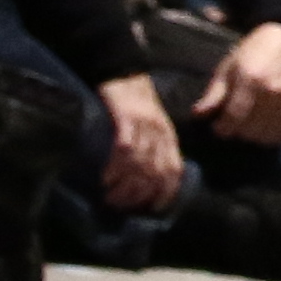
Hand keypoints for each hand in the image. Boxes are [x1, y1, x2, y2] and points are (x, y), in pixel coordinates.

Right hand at [96, 73, 188, 215]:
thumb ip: (153, 150)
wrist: (122, 72)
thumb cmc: (135, 104)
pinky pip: (125, 147)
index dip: (165, 193)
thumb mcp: (151, 127)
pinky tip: (105, 176)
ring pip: (140, 164)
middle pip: (155, 172)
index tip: (151, 209)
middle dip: (138, 194)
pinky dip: (115, 165)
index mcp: (169, 138)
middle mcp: (160, 134)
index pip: (174, 171)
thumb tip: (146, 181)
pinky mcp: (127, 117)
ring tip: (109, 195)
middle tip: (118, 205)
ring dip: (124, 184)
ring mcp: (144, 125)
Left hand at [203, 22, 280, 148]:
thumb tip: (198, 114)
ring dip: (252, 136)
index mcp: (250, 79)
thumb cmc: (253, 51)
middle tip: (231, 125)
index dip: (222, 128)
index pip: (233, 117)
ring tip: (246, 127)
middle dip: (236, 132)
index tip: (217, 127)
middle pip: (249, 130)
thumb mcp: (227, 67)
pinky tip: (261, 127)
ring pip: (265, 136)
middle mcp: (270, 91)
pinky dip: (268, 136)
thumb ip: (214, 93)